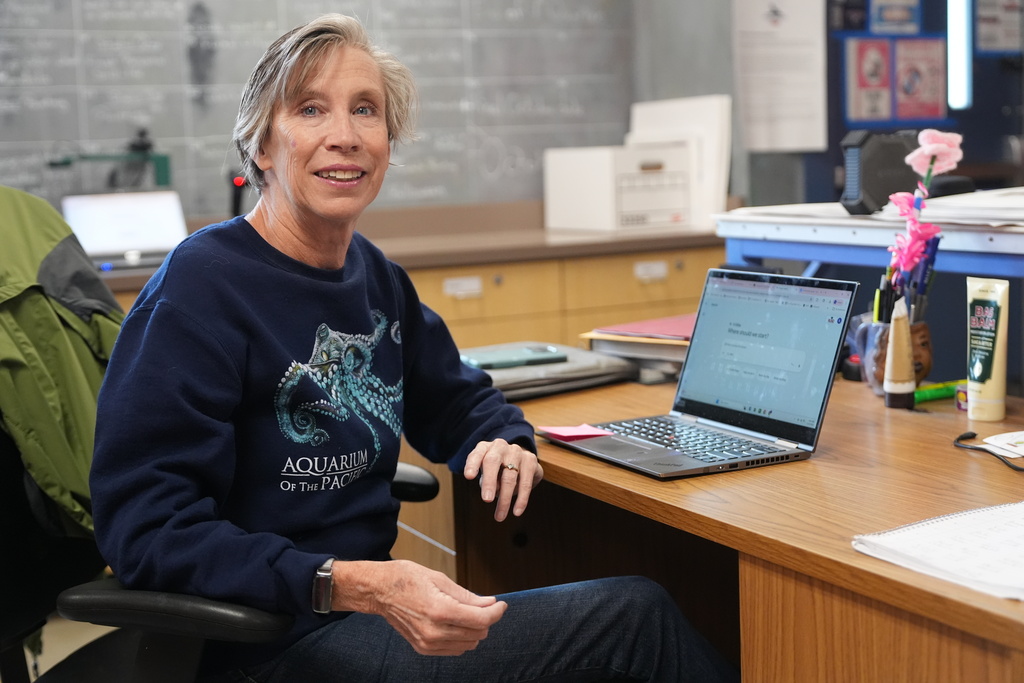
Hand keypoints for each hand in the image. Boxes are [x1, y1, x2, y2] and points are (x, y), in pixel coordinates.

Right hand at [332, 559, 505, 655]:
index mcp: (440, 610)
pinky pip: (454, 650)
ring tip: (469, 613)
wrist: (379, 591)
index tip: (501, 605)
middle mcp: (434, 631)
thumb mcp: (440, 578)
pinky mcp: (423, 648)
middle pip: (477, 634)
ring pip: (468, 644)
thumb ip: (467, 595)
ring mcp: (428, 643)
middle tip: (485, 605)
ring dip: (475, 630)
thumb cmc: (405, 578)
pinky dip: (462, 638)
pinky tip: (457, 623)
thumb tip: (489, 603)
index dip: (496, 613)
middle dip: (486, 619)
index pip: (481, 620)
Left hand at [463, 439, 542, 520]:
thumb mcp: (486, 472)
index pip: (477, 454)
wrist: (518, 458)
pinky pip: (525, 483)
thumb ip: (486, 480)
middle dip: (489, 482)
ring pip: (510, 477)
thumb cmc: (496, 468)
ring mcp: (517, 452)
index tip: (469, 477)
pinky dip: (521, 499)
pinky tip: (517, 511)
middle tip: (487, 500)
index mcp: (485, 447)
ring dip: (505, 499)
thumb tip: (493, 491)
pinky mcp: (531, 460)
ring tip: (499, 516)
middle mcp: (500, 446)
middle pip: (493, 462)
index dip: (472, 465)